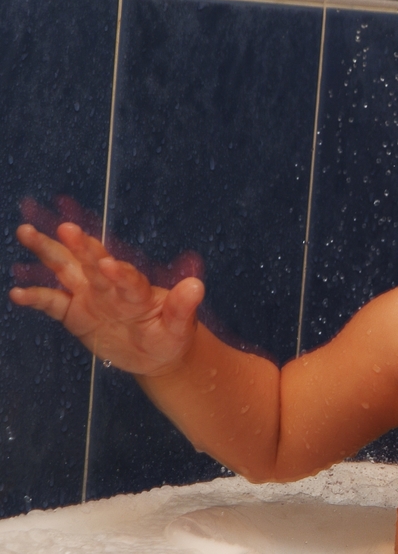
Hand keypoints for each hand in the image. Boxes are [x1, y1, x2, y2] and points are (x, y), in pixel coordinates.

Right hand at [9, 223, 204, 376]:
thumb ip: (184, 306)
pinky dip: (35, 297)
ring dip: (47, 251)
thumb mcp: (181, 325)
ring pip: (66, 270)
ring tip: (27, 232)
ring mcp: (90, 297)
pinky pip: (52, 302)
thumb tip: (197, 285)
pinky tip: (17, 292)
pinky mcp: (74, 313)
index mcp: (138, 289)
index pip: (127, 277)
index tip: (109, 264)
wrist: (156, 352)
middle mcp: (110, 286)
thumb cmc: (171, 334)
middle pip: (92, 263)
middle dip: (79, 246)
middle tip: (67, 229)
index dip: (118, 272)